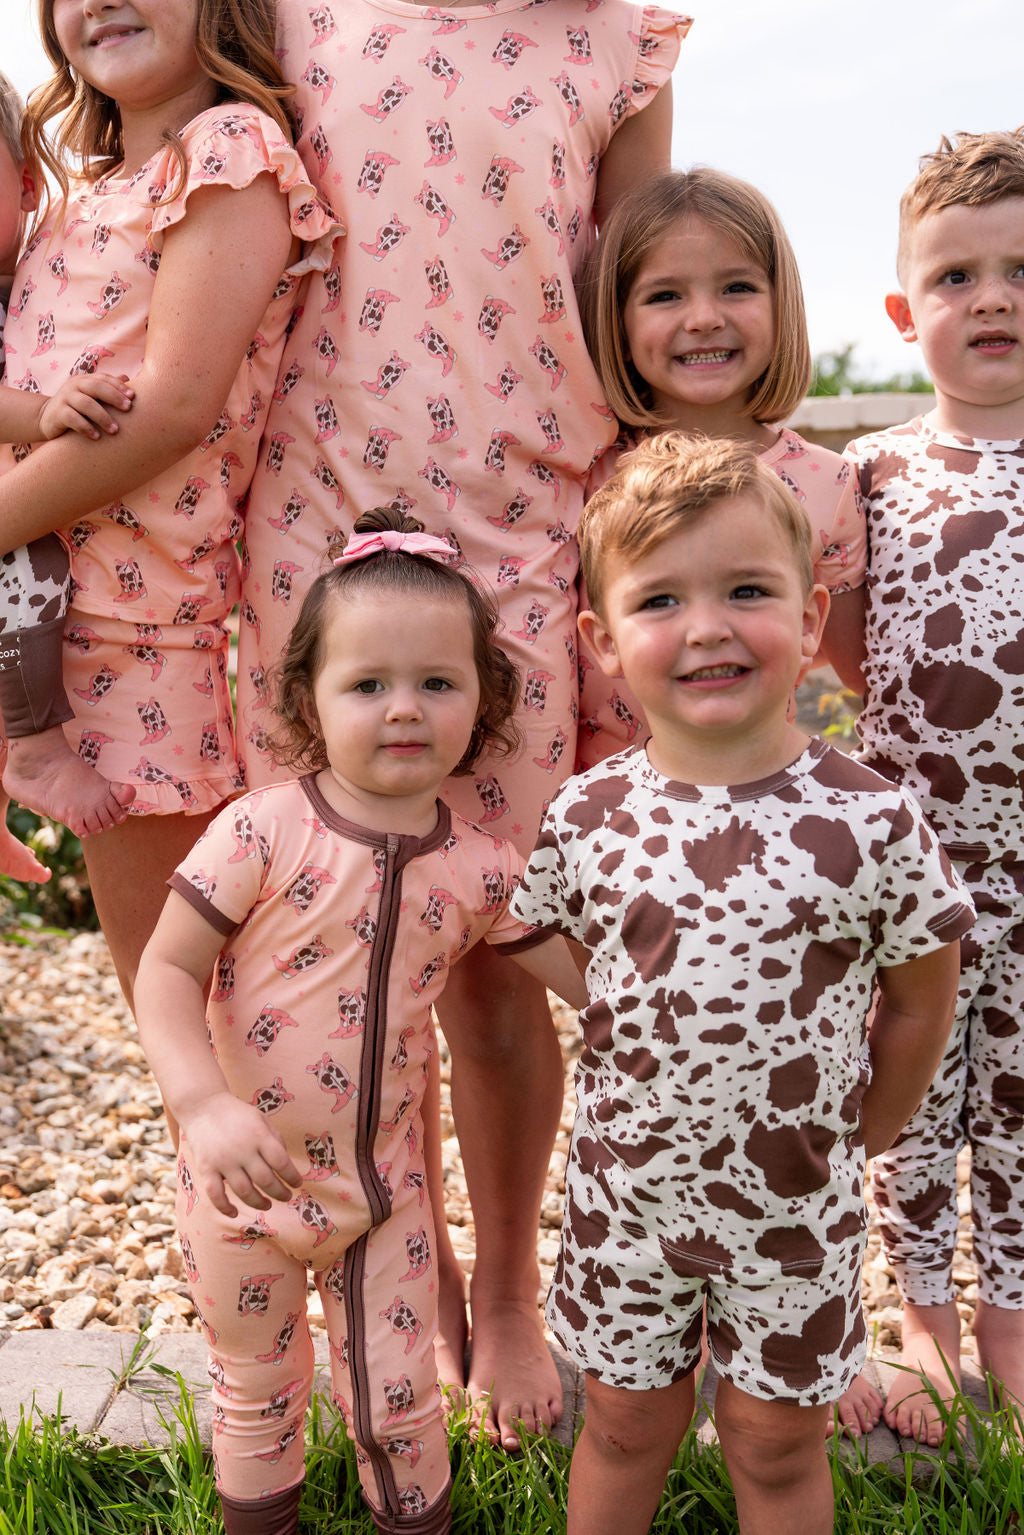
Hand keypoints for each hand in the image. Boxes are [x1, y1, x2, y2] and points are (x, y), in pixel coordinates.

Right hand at [37, 373, 133, 440]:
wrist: (47, 418)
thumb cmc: (76, 408)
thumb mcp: (90, 396)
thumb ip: (106, 387)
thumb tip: (127, 377)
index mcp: (85, 380)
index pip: (104, 378)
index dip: (118, 385)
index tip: (133, 396)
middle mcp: (74, 386)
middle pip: (96, 387)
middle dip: (114, 397)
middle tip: (128, 409)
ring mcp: (64, 398)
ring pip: (85, 404)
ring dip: (102, 417)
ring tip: (115, 430)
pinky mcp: (57, 413)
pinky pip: (73, 419)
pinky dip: (86, 428)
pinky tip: (96, 437)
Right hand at [180, 1091, 301, 1217]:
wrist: (203, 1106)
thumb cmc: (237, 1115)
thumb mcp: (261, 1119)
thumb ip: (275, 1140)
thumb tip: (286, 1166)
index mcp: (259, 1135)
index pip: (281, 1162)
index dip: (292, 1176)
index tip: (298, 1184)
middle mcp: (242, 1150)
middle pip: (265, 1180)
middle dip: (280, 1193)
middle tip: (286, 1197)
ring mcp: (223, 1161)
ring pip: (244, 1191)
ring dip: (259, 1203)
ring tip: (268, 1205)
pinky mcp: (206, 1169)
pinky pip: (216, 1195)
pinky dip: (225, 1208)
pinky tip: (235, 1213)